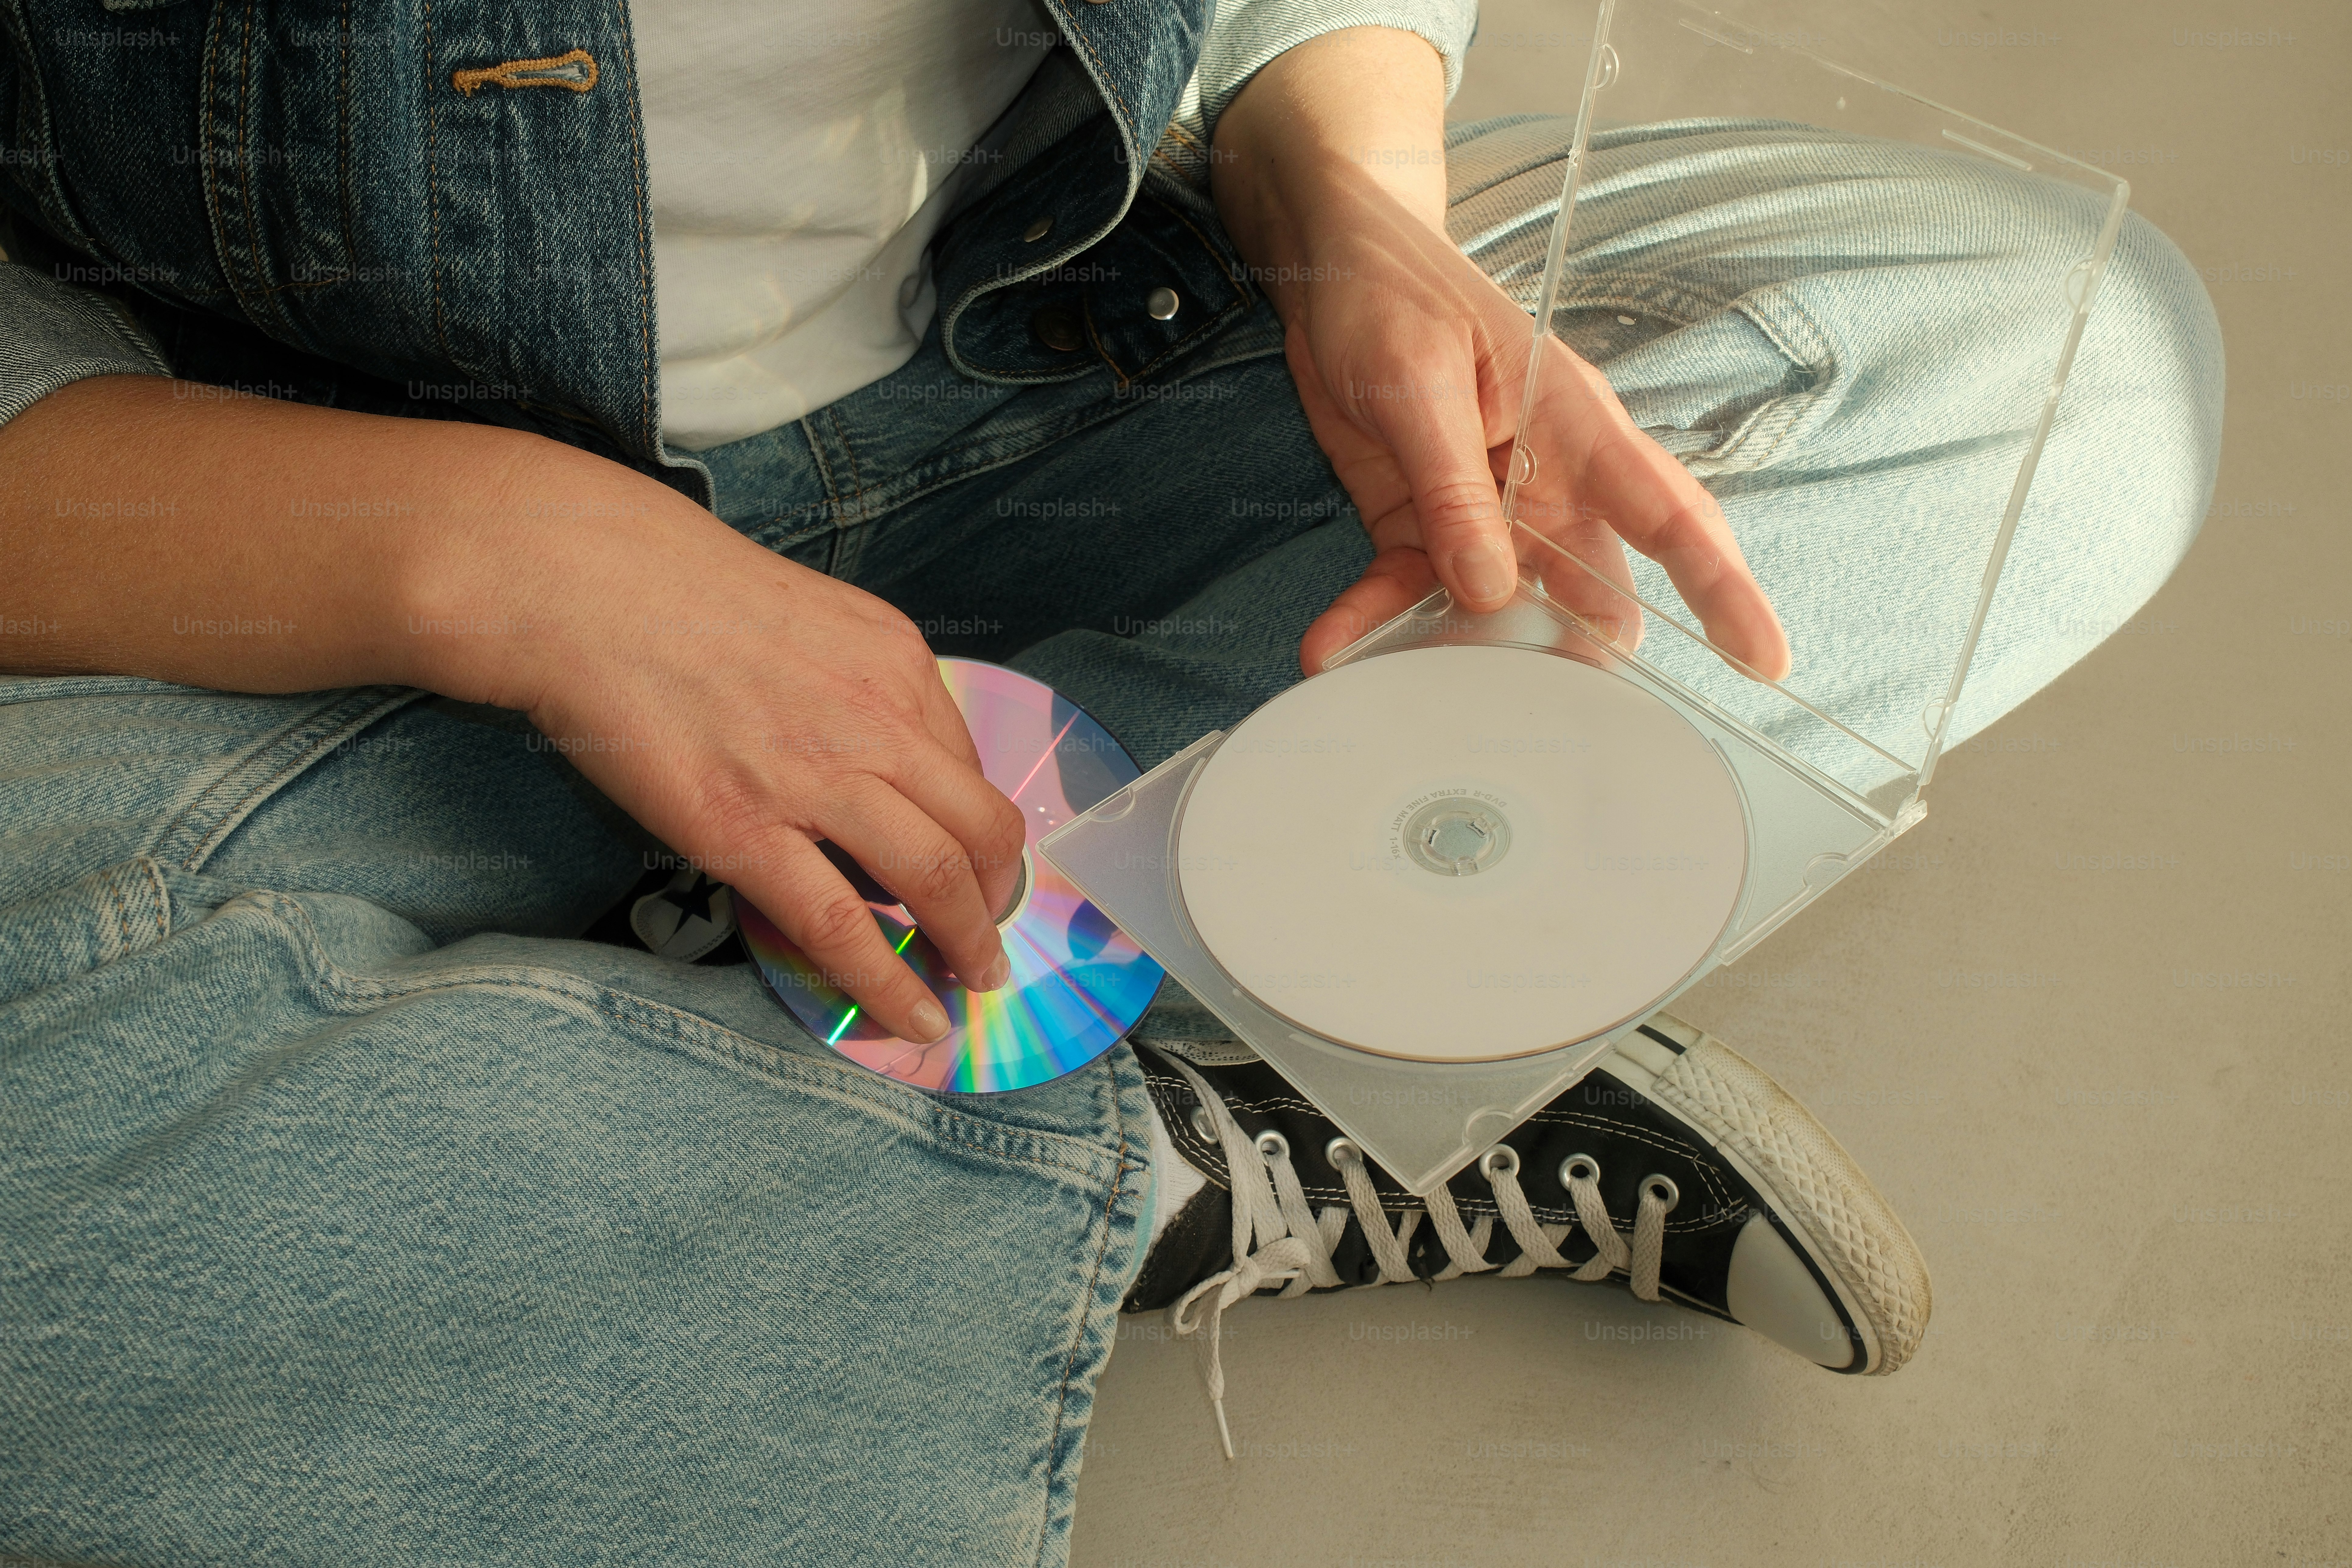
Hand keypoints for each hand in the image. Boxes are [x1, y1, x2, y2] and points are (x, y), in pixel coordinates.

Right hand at [432, 470, 1028, 1045]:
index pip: (969, 767)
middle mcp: (875, 720)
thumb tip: (888, 752)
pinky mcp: (742, 830)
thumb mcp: (812, 616)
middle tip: (992, 941)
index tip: (979, 872)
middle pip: (981, 829)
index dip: (982, 833)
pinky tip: (913, 1018)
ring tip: (972, 985)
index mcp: (896, 662)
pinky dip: (887, 983)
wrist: (587, 584)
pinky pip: (837, 925)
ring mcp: (813, 779)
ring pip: (933, 879)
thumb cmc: (683, 591)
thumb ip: (862, 682)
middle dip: (999, 898)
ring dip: (968, 943)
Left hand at [1211, 28, 1790, 681]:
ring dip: (1461, 652)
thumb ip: (1454, 485)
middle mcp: (1545, 479)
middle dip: (1578, 653)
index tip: (1763, 657)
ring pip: (1501, 606)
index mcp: (1575, 425)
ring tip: (1421, 695)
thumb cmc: (1393, 293)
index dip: (1720, 588)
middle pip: (1591, 583)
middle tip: (1552, 714)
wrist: (1333, 267)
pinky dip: (1372, 621)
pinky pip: (1408, 590)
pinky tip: (1330, 647)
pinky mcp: (1423, 528)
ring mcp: (1486, 511)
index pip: (1669, 514)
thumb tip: (1493, 587)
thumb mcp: (1417, 380)